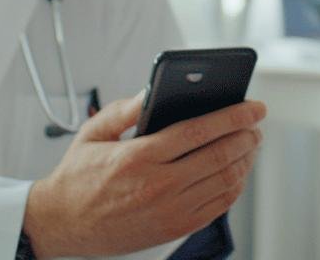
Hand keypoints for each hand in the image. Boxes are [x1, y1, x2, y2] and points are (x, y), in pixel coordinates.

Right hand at [22, 94, 265, 258]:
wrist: (62, 224)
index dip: (233, 116)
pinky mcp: (174, 229)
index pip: (199, 131)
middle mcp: (158, 186)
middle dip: (247, 136)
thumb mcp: (94, 133)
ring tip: (250, 144)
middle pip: (220, 156)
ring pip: (225, 182)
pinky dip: (234, 186)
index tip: (253, 107)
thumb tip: (154, 89)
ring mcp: (169, 211)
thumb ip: (126, 108)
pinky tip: (236, 171)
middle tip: (256, 123)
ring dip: (245, 160)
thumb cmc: (78, 177)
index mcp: (139, 157)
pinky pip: (217, 206)